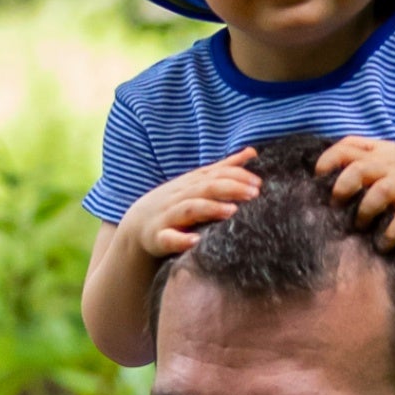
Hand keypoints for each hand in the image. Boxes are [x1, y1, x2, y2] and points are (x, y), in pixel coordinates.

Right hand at [119, 149, 259, 257]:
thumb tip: (252, 153)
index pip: (215, 174)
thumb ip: (224, 169)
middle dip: (230, 188)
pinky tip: (194, 241)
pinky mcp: (158, 237)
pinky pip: (168, 238)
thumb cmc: (174, 204)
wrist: (136, 227)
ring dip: (209, 208)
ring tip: (231, 211)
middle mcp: (180, 196)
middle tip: (254, 193)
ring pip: (189, 209)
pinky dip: (180, 240)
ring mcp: (168, 216)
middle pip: (206, 188)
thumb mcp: (197, 183)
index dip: (236, 176)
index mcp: (191, 184)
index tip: (258, 182)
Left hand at [315, 137, 394, 246]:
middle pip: (359, 168)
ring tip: (359, 226)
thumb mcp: (388, 157)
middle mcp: (390, 165)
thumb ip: (362, 159)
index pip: (349, 145)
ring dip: (365, 211)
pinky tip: (383, 244)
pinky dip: (392, 232)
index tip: (318, 174)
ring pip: (380, 192)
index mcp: (379, 152)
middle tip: (335, 203)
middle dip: (343, 186)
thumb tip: (323, 177)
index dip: (330, 157)